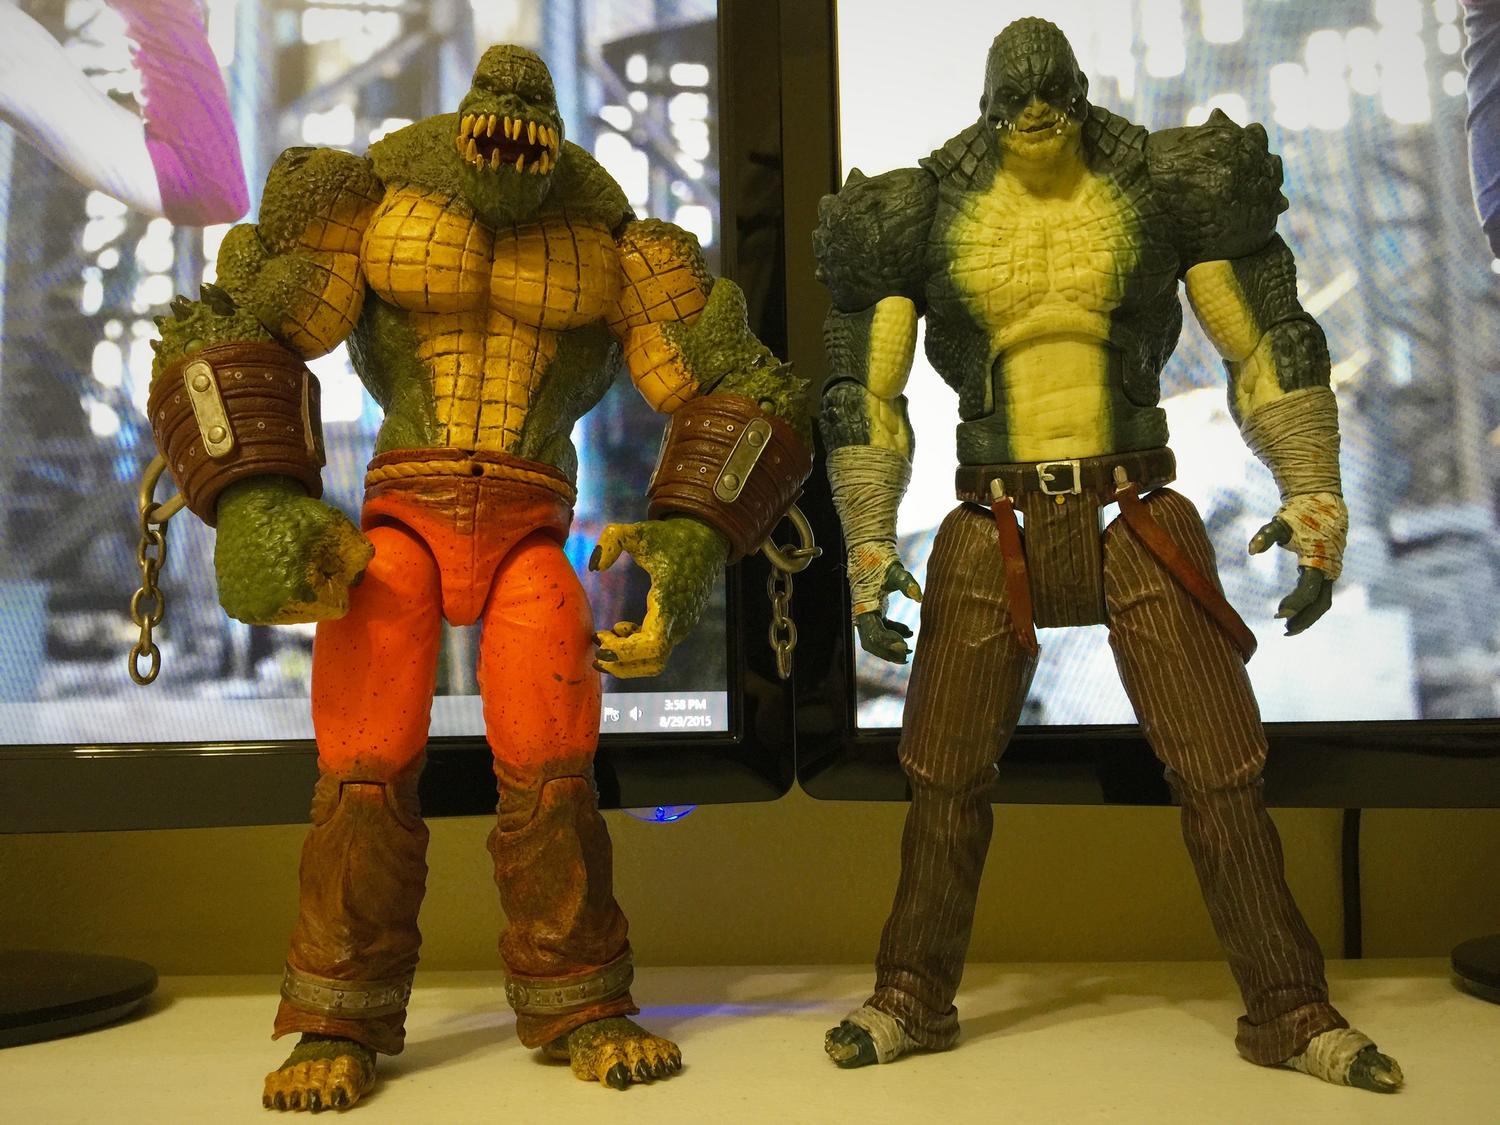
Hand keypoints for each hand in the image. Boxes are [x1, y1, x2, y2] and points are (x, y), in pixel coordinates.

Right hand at [214, 477, 371, 624]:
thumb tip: (356, 584)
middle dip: (316, 589)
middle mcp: (269, 611)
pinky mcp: (233, 607)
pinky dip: (271, 594)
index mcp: (299, 596)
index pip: (337, 605)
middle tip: (300, 560)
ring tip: (283, 564)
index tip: (320, 558)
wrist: (249, 504)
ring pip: (290, 612)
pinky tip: (266, 570)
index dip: (334, 579)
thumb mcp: (340, 530)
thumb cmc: (298, 517)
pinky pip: (266, 609)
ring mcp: (248, 611)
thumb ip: (360, 560)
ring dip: (294, 593)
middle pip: (313, 611)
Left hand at [589, 517, 727, 678]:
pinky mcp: (680, 626)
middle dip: (622, 663)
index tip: (601, 640)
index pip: (653, 646)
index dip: (625, 653)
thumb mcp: (639, 530)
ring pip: (655, 660)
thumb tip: (595, 567)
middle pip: (653, 663)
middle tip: (596, 648)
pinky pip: (659, 649)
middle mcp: (679, 620)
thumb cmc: (670, 537)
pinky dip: (636, 649)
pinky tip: (619, 629)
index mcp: (670, 602)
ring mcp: (681, 626)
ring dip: (627, 657)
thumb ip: (612, 540)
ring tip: (603, 638)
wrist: (706, 540)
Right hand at [852, 555, 920, 663]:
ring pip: (875, 638)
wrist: (868, 546)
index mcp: (864, 607)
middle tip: (906, 656)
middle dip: (888, 652)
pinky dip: (893, 632)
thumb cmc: (879, 558)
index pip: (874, 634)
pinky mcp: (873, 609)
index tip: (904, 646)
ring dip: (890, 646)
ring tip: (909, 650)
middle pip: (872, 643)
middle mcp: (862, 613)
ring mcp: (867, 612)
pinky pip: (881, 628)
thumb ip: (907, 584)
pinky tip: (909, 632)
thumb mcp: (895, 571)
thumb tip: (920, 596)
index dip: (888, 643)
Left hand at [1248, 492, 1346, 634]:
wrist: (1322, 500)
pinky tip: (1293, 613)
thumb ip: (1266, 536)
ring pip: (1323, 602)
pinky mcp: (1328, 570)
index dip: (1294, 604)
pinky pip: (1322, 595)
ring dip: (1307, 616)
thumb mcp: (1280, 523)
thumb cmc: (1299, 513)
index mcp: (1319, 560)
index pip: (1308, 591)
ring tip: (1287, 628)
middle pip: (1320, 604)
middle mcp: (1330, 568)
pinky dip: (1309, 606)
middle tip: (1283, 629)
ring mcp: (1332, 570)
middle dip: (1304, 619)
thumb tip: (1251, 550)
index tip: (1277, 613)